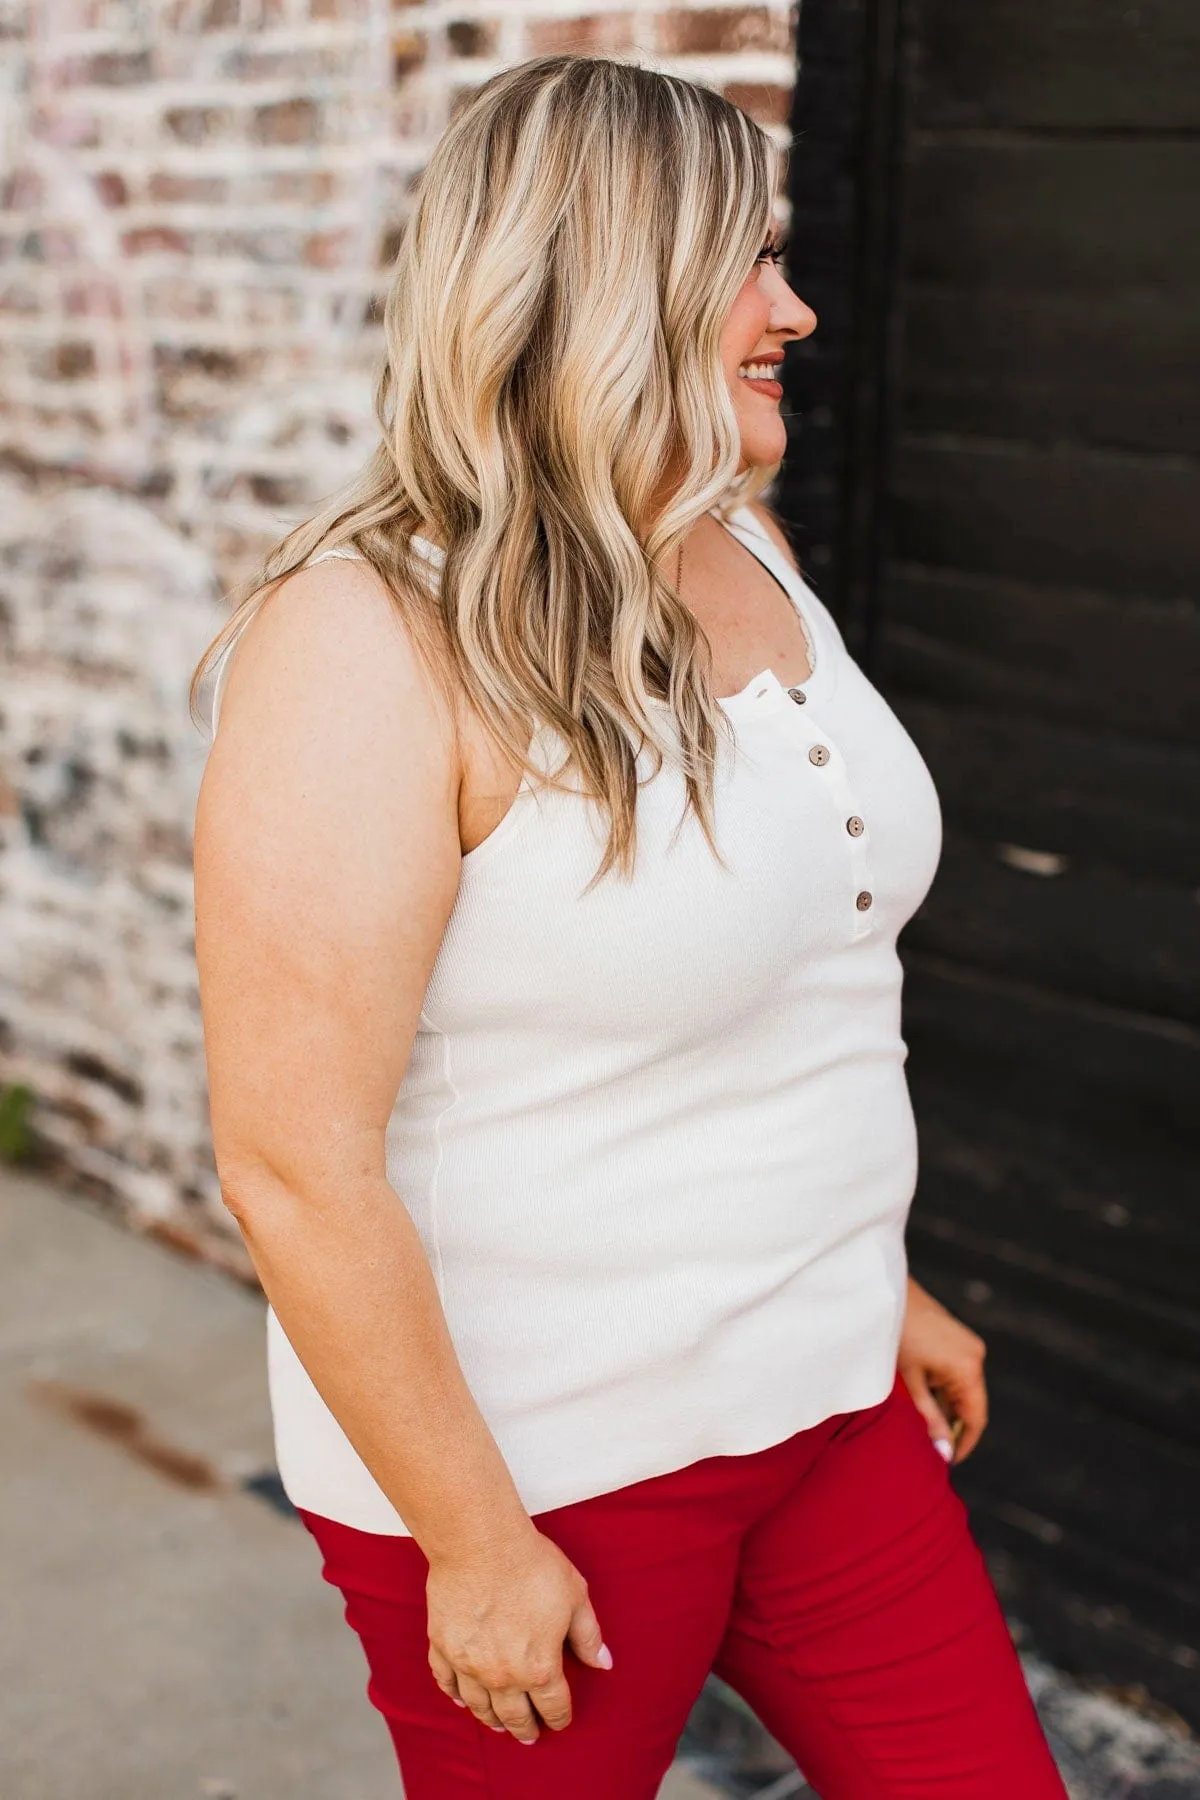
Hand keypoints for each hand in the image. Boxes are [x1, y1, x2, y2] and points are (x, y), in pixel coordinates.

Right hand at [425, 1523, 612, 1743]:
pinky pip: (447, 1683)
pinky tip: (461, 1699)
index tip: (560, 1720)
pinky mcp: (442, 1647)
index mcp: (539, 1669)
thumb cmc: (531, 1566)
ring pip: (480, 1707)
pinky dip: (455, 1695)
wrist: (480, 1544)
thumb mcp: (575, 1597)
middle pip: (515, 1717)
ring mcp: (469, 1665)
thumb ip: (589, 1636)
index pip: (554, 1707)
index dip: (560, 1717)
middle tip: (528, 1735)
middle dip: (525, 1728)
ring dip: (491, 1719)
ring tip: (498, 1725)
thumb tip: (604, 1664)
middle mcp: (503, 1677)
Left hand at [897, 1276, 987, 1463]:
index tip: (947, 1460)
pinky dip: (942, 1387)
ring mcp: (968, 1344)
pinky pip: (956, 1372)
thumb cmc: (895, 1337)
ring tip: (920, 1421)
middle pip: (971, 1403)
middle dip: (952, 1425)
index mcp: (969, 1368)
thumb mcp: (910, 1382)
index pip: (976, 1417)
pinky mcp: (957, 1337)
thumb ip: (929, 1418)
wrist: (886, 1293)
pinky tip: (920, 1395)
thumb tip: (944, 1452)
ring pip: (962, 1388)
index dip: (964, 1442)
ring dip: (945, 1406)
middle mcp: (975, 1355)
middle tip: (928, 1444)